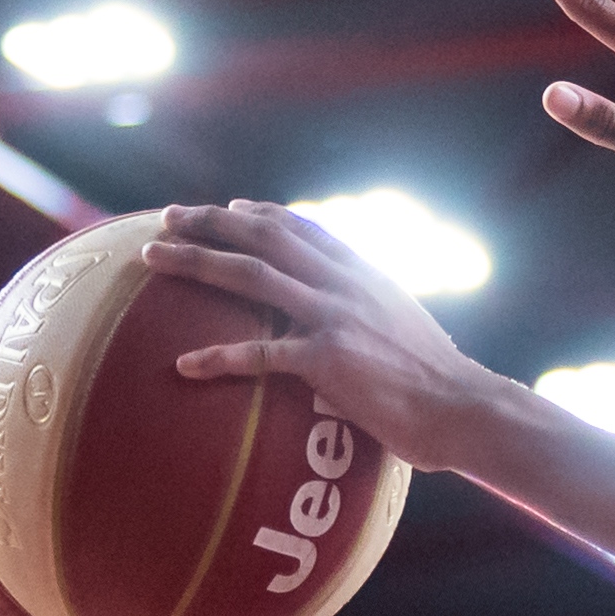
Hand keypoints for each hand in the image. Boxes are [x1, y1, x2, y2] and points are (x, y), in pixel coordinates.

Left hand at [137, 197, 507, 474]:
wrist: (463, 407)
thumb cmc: (435, 377)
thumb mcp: (403, 320)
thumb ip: (368, 303)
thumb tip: (350, 309)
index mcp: (361, 271)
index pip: (300, 227)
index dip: (256, 213)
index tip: (225, 208)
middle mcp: (343, 282)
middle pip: (262, 236)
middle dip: (209, 222)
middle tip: (166, 219)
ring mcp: (334, 317)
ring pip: (250, 276)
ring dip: (195, 262)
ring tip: (151, 259)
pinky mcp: (328, 360)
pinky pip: (261, 354)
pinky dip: (219, 358)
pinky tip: (185, 365)